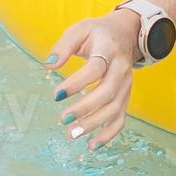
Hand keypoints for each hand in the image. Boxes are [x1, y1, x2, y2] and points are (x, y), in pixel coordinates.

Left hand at [44, 10, 141, 151]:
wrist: (126, 33)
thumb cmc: (97, 32)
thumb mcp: (79, 29)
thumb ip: (63, 46)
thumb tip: (48, 65)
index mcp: (108, 50)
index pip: (95, 68)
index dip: (76, 83)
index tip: (56, 94)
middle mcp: (121, 69)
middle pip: (107, 92)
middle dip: (86, 108)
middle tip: (63, 119)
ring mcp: (125, 85)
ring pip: (114, 108)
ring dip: (94, 124)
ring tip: (72, 135)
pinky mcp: (125, 96)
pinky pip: (120, 118)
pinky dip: (108, 134)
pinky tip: (91, 145)